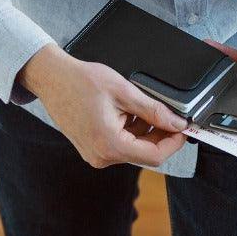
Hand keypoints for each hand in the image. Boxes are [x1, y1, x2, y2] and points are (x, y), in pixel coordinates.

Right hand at [17, 44, 188, 168]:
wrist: (52, 79)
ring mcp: (96, 155)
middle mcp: (102, 156)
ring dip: (146, 131)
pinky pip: (122, 145)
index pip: (155, 156)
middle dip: (161, 134)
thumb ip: (154, 111)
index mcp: (110, 145)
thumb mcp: (124, 92)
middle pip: (145, 153)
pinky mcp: (93, 149)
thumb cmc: (80, 82)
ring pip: (135, 148)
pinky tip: (129, 112)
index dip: (174, 142)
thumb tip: (176, 123)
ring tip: (142, 107)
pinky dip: (132, 130)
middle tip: (169, 113)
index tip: (184, 128)